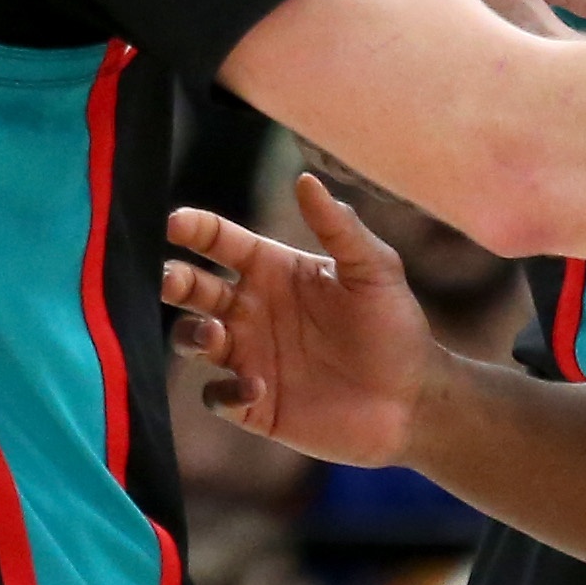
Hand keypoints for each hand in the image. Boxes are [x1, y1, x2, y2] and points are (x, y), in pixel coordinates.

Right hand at [162, 176, 445, 463]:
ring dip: (192, 334)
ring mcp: (250, 357)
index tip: (175, 224)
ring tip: (215, 334)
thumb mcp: (374, 270)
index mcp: (273, 270)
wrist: (414, 399)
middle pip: (193, 288)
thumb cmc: (396, 327)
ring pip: (192, 339)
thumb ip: (339, 226)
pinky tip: (257, 387)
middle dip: (174, 280)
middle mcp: (253, 311)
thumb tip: (305, 179)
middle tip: (171, 279)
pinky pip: (218, 397)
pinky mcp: (255, 405)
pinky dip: (225, 392)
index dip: (195, 229)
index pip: (220, 242)